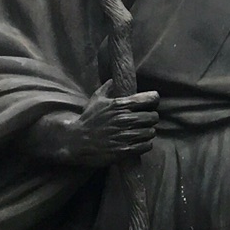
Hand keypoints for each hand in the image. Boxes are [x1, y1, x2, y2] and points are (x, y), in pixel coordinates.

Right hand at [27, 80, 157, 165]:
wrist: (76, 142)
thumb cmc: (87, 120)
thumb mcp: (96, 100)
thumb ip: (108, 88)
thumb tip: (115, 79)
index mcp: (120, 105)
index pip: (150, 99)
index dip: (153, 101)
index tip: (149, 104)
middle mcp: (125, 119)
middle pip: (154, 117)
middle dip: (150, 118)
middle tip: (144, 120)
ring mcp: (126, 135)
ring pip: (151, 131)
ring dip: (147, 131)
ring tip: (140, 131)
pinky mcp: (126, 150)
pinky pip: (147, 145)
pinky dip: (145, 144)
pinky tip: (138, 142)